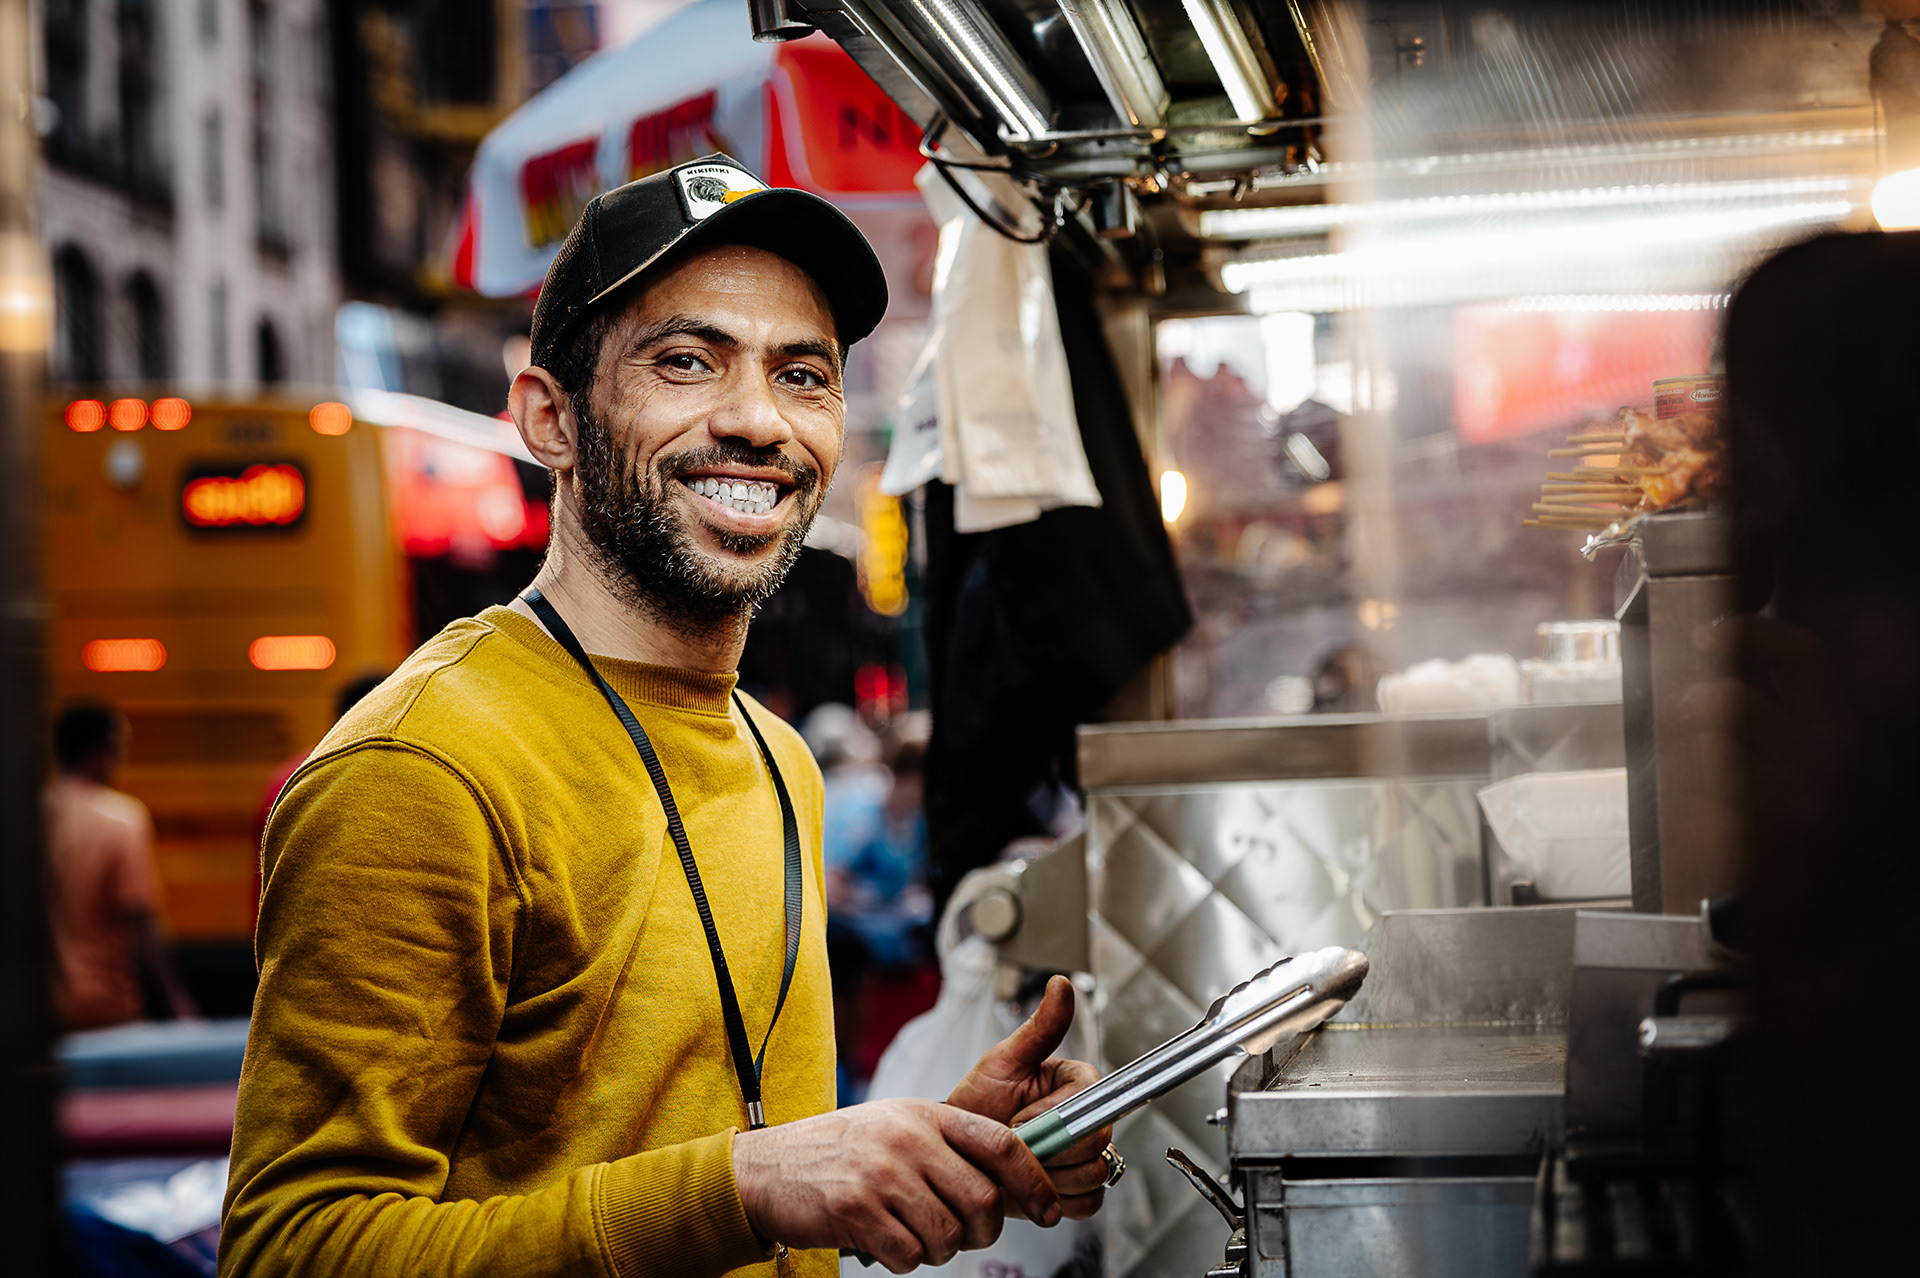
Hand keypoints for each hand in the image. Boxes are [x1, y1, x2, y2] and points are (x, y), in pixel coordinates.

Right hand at [731, 1098, 1060, 1273]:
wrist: (768, 1167)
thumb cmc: (842, 1151)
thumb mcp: (898, 1126)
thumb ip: (948, 1146)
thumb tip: (1009, 1184)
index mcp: (926, 1115)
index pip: (1002, 1144)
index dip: (1034, 1182)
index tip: (1049, 1209)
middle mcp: (907, 1140)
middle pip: (982, 1200)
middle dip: (984, 1232)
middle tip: (966, 1235)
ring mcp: (880, 1175)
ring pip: (947, 1236)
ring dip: (939, 1249)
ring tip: (913, 1234)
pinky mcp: (855, 1210)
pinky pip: (908, 1256)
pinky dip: (904, 1260)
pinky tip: (884, 1241)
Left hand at [947, 975, 1112, 1220]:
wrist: (957, 1151)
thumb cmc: (977, 1103)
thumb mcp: (1003, 1060)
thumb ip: (1039, 1028)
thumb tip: (1062, 985)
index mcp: (1076, 1083)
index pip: (1093, 1102)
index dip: (1054, 1118)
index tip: (1019, 1120)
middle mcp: (1086, 1119)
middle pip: (1098, 1143)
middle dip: (1050, 1150)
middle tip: (1016, 1144)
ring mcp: (1083, 1157)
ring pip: (1093, 1174)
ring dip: (1051, 1176)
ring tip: (1019, 1163)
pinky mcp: (1076, 1191)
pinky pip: (1088, 1203)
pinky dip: (1058, 1200)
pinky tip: (1032, 1185)